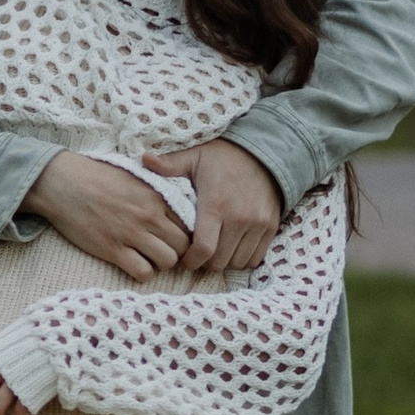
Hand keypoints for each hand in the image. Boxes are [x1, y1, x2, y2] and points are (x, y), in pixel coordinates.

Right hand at [23, 149, 192, 279]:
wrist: (63, 183)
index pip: (190, 223)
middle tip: (163, 250)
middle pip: (183, 246)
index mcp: (156, 196)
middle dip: (177, 251)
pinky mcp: (113, 250)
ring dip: (160, 263)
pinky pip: (142, 272)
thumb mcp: (134, 176)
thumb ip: (156, 190)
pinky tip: (133, 264)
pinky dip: (141, 272)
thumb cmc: (96, 177)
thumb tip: (173, 206)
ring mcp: (131, 234)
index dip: (186, 233)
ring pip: (167, 261)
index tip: (175, 235)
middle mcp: (149, 216)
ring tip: (148, 257)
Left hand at [152, 135, 281, 275]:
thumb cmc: (224, 156)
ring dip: (223, 261)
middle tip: (197, 253)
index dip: (190, 260)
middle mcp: (239, 218)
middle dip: (204, 262)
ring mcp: (257, 224)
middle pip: (218, 262)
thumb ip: (170, 164)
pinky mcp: (270, 227)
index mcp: (216, 204)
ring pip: (237, 263)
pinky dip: (242, 258)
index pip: (203, 249)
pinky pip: (255, 258)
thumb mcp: (195, 157)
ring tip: (214, 249)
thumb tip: (144, 159)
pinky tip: (232, 246)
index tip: (184, 257)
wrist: (264, 151)